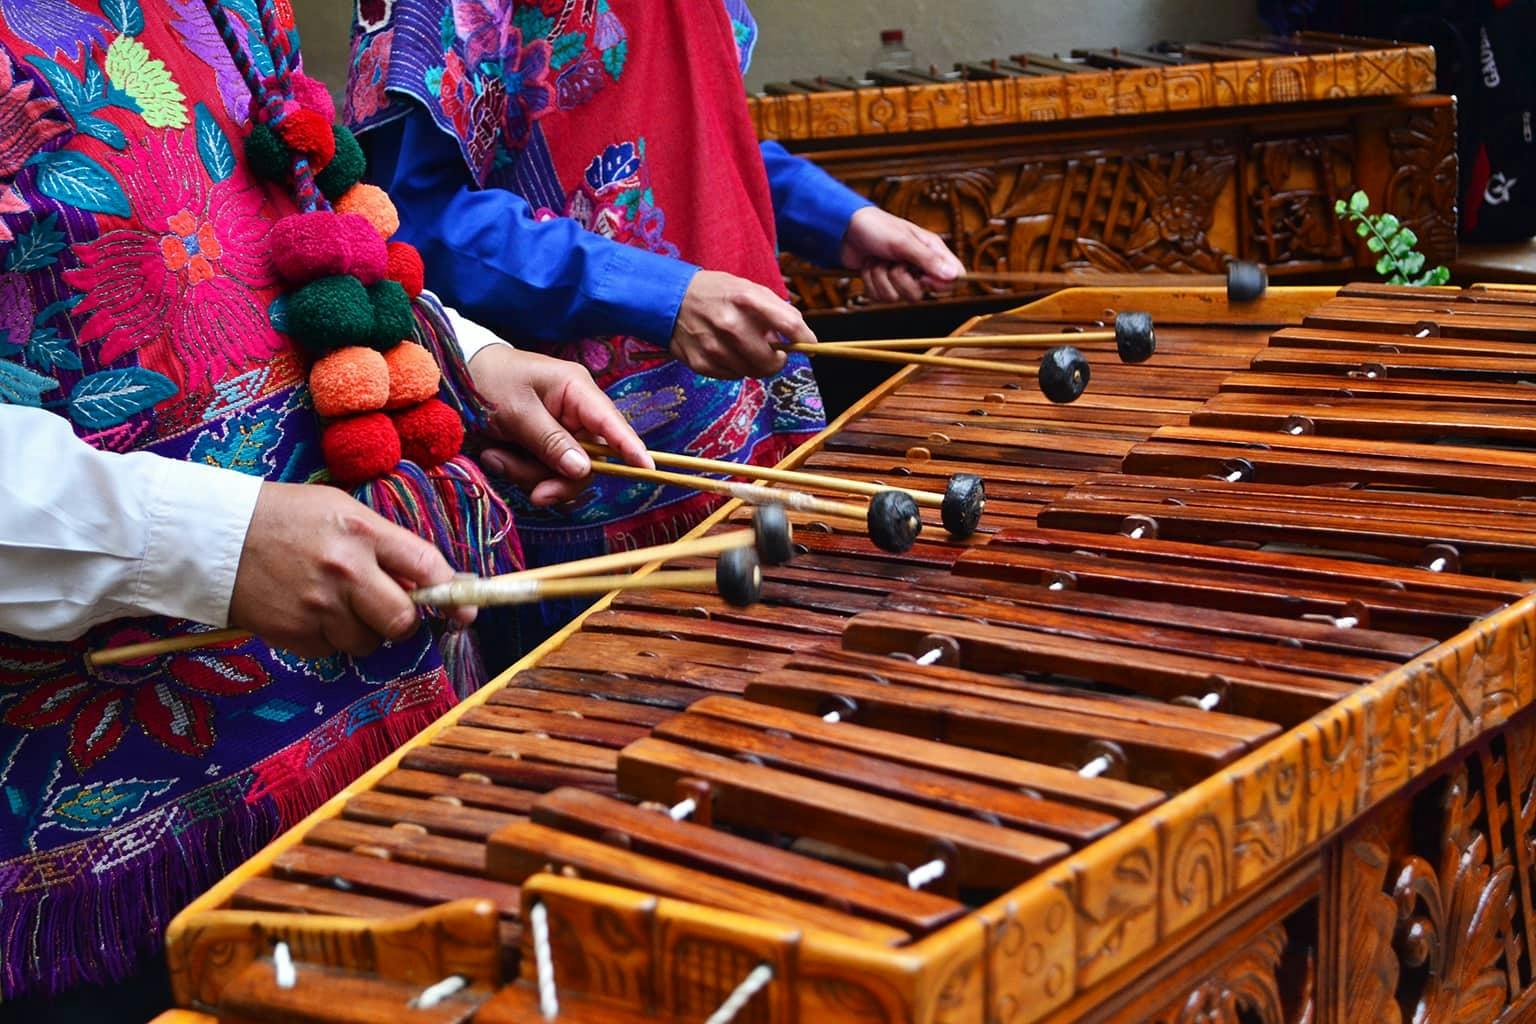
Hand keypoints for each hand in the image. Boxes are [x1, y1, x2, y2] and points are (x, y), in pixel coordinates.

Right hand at [229, 483, 470, 658]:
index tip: (464, 608)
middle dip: (403, 619)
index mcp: (362, 532)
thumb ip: (386, 544)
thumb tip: (432, 580)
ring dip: (362, 629)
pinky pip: (331, 650)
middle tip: (387, 607)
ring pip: (368, 641)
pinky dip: (327, 638)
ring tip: (335, 601)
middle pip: (403, 619)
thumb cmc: (285, 517)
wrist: (213, 536)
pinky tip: (308, 610)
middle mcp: (345, 571)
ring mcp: (318, 605)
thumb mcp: (341, 512)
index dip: (453, 594)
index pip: (428, 567)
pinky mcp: (293, 633)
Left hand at [469, 344, 651, 505]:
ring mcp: (560, 431)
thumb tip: (584, 470)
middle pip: (588, 461)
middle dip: (557, 478)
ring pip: (562, 472)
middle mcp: (575, 413)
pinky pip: (542, 472)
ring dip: (528, 474)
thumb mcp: (517, 410)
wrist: (455, 376)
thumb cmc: (488, 380)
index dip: (630, 447)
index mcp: (576, 391)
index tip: (647, 468)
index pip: (611, 423)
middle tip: (535, 494)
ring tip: (494, 456)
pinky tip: (494, 456)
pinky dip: (518, 472)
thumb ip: (551, 441)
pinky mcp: (542, 446)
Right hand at [670, 270, 815, 379]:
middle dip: (778, 360)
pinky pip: (732, 376)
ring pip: (752, 372)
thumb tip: (802, 337)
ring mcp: (713, 345)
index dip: (805, 339)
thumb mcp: (747, 288)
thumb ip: (776, 310)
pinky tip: (729, 353)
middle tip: (776, 353)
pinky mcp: (700, 362)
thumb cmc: (717, 293)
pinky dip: (736, 368)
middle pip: (770, 360)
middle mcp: (729, 322)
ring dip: (756, 364)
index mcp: (745, 298)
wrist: (669, 298)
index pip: (788, 324)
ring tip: (747, 349)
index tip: (810, 345)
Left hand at [839, 206, 964, 303]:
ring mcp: (900, 277)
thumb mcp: (903, 241)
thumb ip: (927, 259)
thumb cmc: (876, 227)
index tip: (922, 278)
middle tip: (893, 262)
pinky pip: (880, 298)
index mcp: (931, 251)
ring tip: (877, 260)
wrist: (845, 230)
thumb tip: (953, 275)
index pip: (952, 278)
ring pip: (897, 298)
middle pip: (919, 295)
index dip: (940, 285)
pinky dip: (870, 282)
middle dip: (899, 280)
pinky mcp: (883, 285)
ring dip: (881, 278)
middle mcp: (918, 267)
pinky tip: (869, 266)